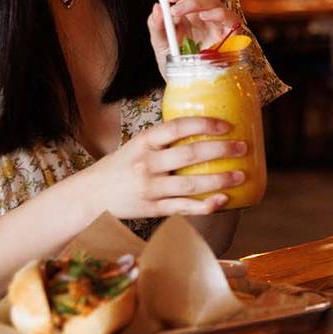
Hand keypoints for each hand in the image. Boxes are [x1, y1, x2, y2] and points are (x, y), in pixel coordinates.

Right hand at [82, 117, 246, 217]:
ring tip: (240, 175)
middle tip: (243, 148)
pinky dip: (205, 205)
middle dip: (221, 150)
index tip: (227, 125)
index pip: (177, 127)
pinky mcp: (152, 209)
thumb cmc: (120, 167)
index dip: (204, 124)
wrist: (89, 196)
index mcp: (143, 142)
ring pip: (190, 184)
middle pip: (190, 155)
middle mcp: (146, 164)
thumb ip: (163, 141)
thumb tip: (203, 130)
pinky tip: (223, 200)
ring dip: (219, 179)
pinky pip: (183, 207)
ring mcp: (149, 188)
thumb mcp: (136, 146)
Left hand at [147, 0, 239, 69]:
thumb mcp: (159, 43)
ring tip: (177, 14)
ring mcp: (219, 22)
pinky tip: (202, 18)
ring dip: (194, 1)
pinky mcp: (230, 35)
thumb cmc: (174, 62)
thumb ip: (156, 25)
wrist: (186, 86)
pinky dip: (217, 12)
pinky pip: (231, 16)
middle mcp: (206, 10)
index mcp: (190, 6)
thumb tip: (157, 6)